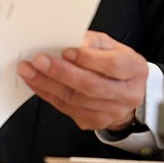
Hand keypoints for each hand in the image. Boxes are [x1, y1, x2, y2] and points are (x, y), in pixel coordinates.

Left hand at [17, 30, 147, 130]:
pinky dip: (48, 94)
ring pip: (76, 100)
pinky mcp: (94, 121)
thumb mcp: (110, 45)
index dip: (88, 59)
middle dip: (61, 72)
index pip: (113, 66)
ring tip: (29, 71)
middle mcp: (126, 94)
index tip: (66, 51)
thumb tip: (76, 41)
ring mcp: (111, 111)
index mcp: (134, 69)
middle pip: (91, 86)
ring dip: (48, 84)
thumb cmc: (116, 63)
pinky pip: (67, 109)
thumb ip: (93, 41)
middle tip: (39, 61)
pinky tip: (36, 82)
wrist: (127, 92)